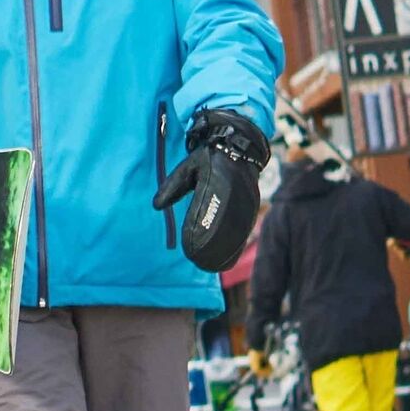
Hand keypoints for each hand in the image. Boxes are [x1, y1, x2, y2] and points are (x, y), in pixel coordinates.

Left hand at [156, 105, 270, 272]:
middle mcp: (234, 194)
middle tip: (198, 262)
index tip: (190, 250)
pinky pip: (245, 229)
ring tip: (210, 265)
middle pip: (223, 228)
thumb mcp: (188, 168)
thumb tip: (156, 205)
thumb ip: (173, 187)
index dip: (198, 234)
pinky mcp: (253, 205)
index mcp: (216, 182)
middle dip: (211, 248)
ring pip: (236, 232)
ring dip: (224, 250)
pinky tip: (227, 259)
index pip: (205, 213)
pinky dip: (235, 245)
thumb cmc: (208, 158)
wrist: (239, 145)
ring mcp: (247, 201)